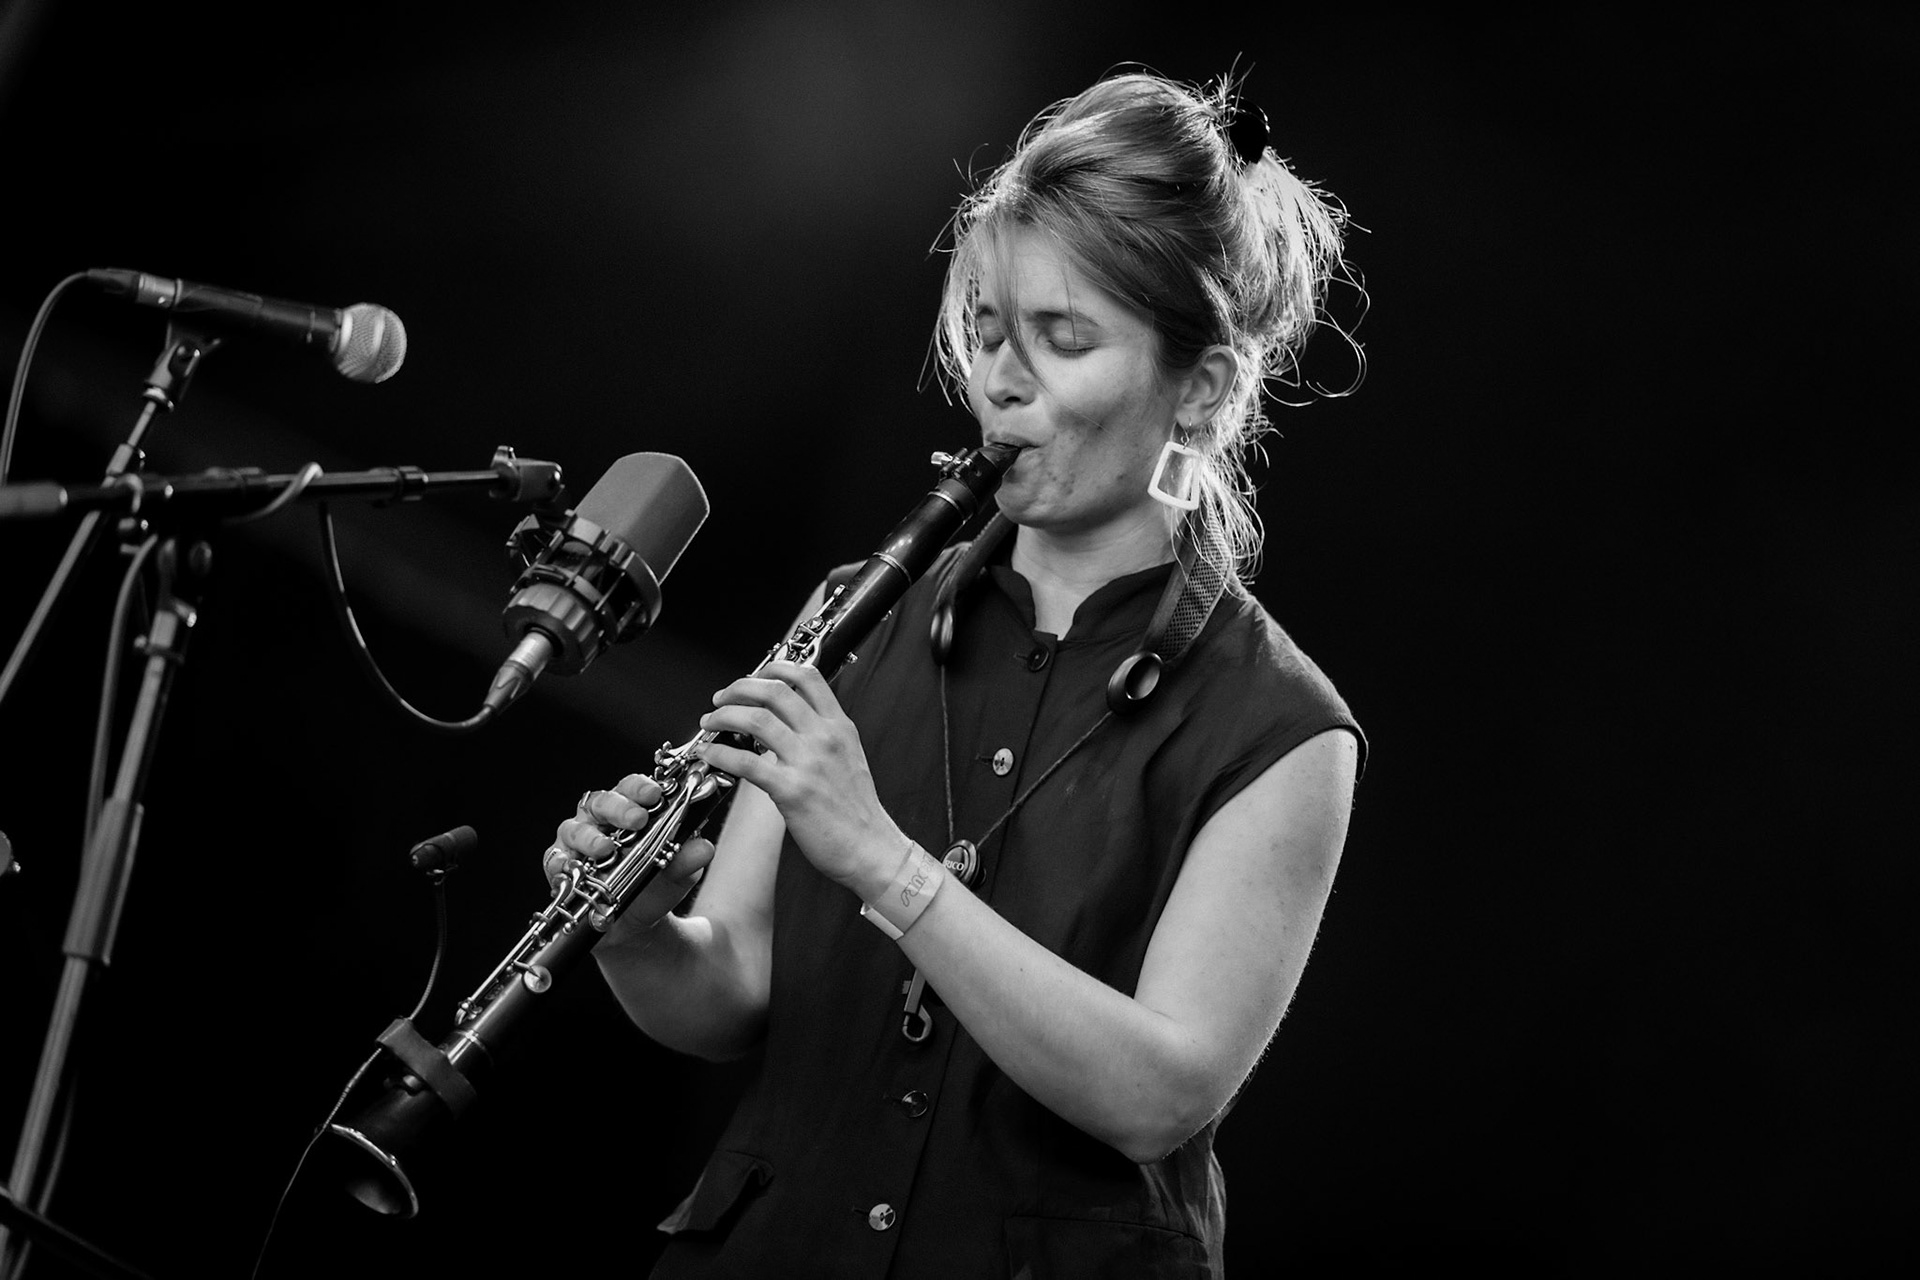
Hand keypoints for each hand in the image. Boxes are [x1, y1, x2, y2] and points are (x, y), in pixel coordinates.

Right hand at [545, 774, 714, 929]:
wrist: (634, 926)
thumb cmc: (653, 886)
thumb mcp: (677, 874)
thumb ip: (687, 860)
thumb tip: (703, 847)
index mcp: (627, 811)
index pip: (630, 788)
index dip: (641, 787)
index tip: (656, 794)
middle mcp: (598, 821)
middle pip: (600, 802)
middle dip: (618, 808)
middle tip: (637, 819)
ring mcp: (576, 843)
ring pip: (574, 829)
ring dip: (589, 837)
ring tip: (605, 849)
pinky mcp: (559, 867)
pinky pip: (554, 861)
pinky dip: (561, 864)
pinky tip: (573, 869)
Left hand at [696, 660, 904, 897]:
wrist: (870, 847)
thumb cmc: (857, 809)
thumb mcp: (849, 757)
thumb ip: (822, 735)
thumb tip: (787, 722)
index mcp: (839, 727)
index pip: (808, 677)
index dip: (775, 667)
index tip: (754, 674)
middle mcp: (824, 738)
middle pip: (775, 690)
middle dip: (739, 687)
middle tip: (722, 697)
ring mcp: (808, 762)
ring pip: (756, 719)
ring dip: (724, 716)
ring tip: (710, 722)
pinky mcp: (791, 790)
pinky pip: (746, 763)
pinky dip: (721, 753)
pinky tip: (710, 754)